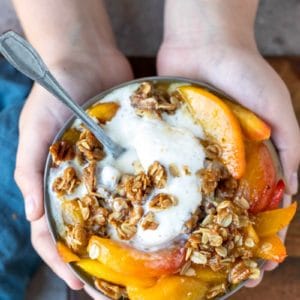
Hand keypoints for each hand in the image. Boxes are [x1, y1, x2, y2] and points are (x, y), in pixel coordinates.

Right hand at [14, 54, 132, 289]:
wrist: (84, 59)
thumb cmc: (53, 92)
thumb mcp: (34, 130)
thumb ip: (29, 169)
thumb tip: (31, 215)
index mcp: (54, 181)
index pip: (52, 231)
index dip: (62, 260)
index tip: (80, 284)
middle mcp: (80, 180)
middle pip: (87, 228)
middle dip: (97, 259)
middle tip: (114, 288)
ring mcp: (104, 168)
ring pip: (113, 210)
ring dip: (122, 237)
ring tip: (138, 264)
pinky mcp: (124, 153)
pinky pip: (134, 181)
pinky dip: (141, 201)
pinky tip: (155, 219)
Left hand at [157, 21, 299, 286]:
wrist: (203, 45)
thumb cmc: (245, 73)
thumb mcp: (278, 110)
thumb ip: (292, 147)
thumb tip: (296, 190)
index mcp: (251, 158)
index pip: (260, 205)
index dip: (263, 234)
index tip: (259, 264)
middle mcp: (222, 161)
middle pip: (225, 209)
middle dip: (226, 241)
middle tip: (223, 272)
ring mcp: (196, 154)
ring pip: (195, 197)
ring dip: (196, 226)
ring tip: (192, 256)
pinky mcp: (172, 143)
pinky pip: (170, 173)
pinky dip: (170, 195)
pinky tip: (165, 218)